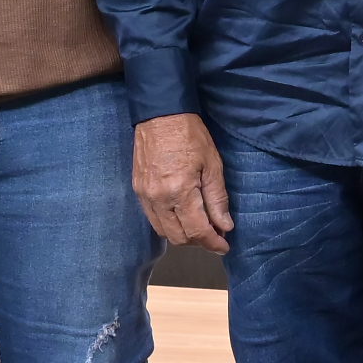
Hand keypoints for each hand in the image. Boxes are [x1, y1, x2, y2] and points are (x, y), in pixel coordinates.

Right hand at [133, 114, 232, 250]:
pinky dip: (169, 223)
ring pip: (164, 231)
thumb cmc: (190, 135)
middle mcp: (158, 198)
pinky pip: (153, 218)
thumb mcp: (213, 165)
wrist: (160, 115)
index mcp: (179, 191)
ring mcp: (144, 196)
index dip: (212, 243)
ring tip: (201, 225)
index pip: (197, 230)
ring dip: (183, 234)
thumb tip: (225, 226)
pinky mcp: (138, 190)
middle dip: (198, 241)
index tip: (224, 246)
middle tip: (215, 235)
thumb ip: (217, 199)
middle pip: (178, 237)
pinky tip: (183, 215)